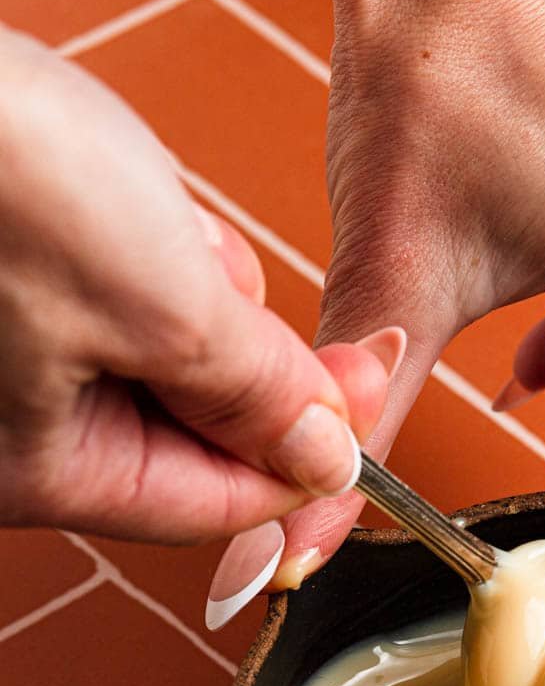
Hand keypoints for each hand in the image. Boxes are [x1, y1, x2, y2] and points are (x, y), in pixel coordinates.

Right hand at [0, 28, 396, 619]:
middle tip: (207, 266)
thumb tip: (328, 458)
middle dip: (229, 341)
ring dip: (185, 276)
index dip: (315, 451)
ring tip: (130, 211)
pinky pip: (121, 282)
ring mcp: (14, 358)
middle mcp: (22, 432)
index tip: (369, 383)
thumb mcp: (163, 306)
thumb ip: (259, 397)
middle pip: (200, 423)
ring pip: (167, 344)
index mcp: (48, 473)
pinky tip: (108, 183)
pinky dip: (143, 232)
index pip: (226, 502)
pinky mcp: (20, 281)